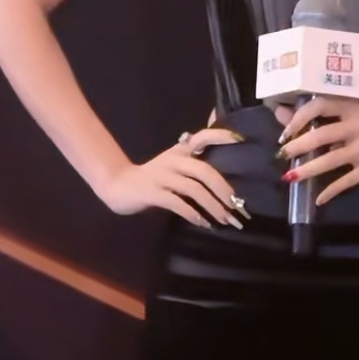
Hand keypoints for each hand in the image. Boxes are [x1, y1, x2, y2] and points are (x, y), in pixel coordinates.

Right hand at [100, 127, 249, 226]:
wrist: (118, 185)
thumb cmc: (152, 177)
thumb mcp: (174, 164)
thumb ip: (195, 164)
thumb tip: (223, 175)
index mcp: (180, 150)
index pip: (203, 136)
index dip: (221, 136)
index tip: (240, 140)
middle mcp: (173, 160)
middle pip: (204, 171)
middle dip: (223, 190)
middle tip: (237, 207)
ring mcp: (162, 176)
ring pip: (194, 189)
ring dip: (212, 206)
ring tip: (224, 220)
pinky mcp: (153, 192)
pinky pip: (177, 203)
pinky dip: (192, 214)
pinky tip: (203, 224)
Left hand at [275, 97, 358, 208]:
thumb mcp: (345, 118)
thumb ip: (315, 117)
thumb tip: (279, 113)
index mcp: (351, 108)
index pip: (320, 106)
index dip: (299, 118)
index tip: (285, 132)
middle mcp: (358, 125)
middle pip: (322, 134)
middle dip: (298, 146)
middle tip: (283, 155)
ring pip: (331, 160)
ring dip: (308, 170)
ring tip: (291, 177)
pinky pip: (345, 182)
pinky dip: (330, 192)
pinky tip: (318, 199)